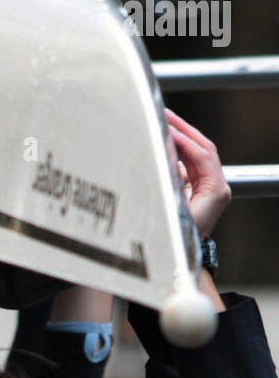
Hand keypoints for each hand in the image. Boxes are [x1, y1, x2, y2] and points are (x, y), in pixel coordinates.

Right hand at [166, 109, 230, 238]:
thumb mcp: (173, 207)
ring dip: (180, 139)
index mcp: (216, 190)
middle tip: (165, 114)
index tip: (166, 125)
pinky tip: (162, 144)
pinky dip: (176, 153)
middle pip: (202, 149)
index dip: (183, 137)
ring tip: (162, 124)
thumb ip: (172, 179)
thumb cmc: (176, 241)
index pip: (201, 154)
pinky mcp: (197, 191)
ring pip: (195, 155)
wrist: (179, 262)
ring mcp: (208, 188)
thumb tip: (165, 154)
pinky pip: (188, 165)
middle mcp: (216, 187)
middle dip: (183, 130)